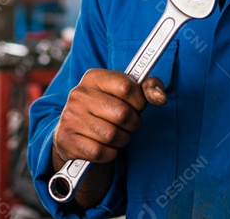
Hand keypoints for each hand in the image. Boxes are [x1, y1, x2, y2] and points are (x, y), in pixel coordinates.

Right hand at [52, 68, 166, 165]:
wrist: (73, 132)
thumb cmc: (106, 109)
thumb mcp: (124, 92)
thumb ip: (147, 88)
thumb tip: (161, 97)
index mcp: (93, 77)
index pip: (127, 87)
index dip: (139, 101)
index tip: (137, 106)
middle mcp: (79, 94)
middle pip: (122, 114)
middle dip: (133, 123)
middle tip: (128, 124)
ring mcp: (71, 117)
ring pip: (112, 135)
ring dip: (122, 139)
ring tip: (116, 134)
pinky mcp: (67, 140)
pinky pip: (101, 152)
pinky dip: (110, 153)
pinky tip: (105, 146)